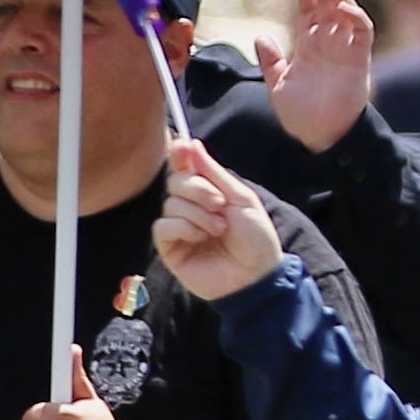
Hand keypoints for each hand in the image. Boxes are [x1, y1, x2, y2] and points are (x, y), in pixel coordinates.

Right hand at [152, 139, 287, 298]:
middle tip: (220, 204)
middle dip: (197, 189)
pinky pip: (162, 226)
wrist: (256, 275)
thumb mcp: (240, 198)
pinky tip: (201, 238)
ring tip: (219, 230)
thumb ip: (214, 172)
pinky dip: (183, 227)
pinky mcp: (170, 248)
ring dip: (198, 214)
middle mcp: (190, 206)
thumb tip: (191, 144)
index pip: (184, 166)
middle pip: (174, 181)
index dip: (180, 154)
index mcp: (208, 191)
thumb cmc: (255, 238)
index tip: (183, 147)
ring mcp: (179, 227)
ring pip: (170, 204)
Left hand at [267, 0, 378, 152]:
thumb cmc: (300, 116)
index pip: (308, 10)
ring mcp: (344, 49)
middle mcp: (328, 43)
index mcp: (309, 46)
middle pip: (327, 4)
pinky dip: (354, 16)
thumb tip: (260, 36)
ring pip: (345, 12)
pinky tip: (340, 5)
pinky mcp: (359, 59)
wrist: (320, 137)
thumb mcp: (278, 84)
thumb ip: (271, 60)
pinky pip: (362, 31)